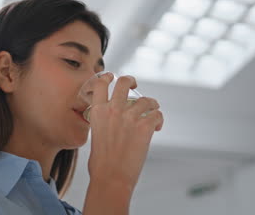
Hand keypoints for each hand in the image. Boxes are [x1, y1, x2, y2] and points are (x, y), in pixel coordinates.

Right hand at [87, 72, 163, 192]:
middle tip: (135, 85)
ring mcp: (130, 117)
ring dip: (151, 104)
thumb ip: (103, 123)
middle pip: (124, 83)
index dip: (107, 77)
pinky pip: (157, 114)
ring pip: (146, 99)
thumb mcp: (95, 136)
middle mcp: (113, 110)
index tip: (112, 77)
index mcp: (98, 112)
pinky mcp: (145, 127)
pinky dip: (159, 119)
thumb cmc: (101, 164)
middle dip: (131, 81)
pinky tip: (157, 128)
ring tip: (152, 111)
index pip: (101, 84)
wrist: (110, 178)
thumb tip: (111, 123)